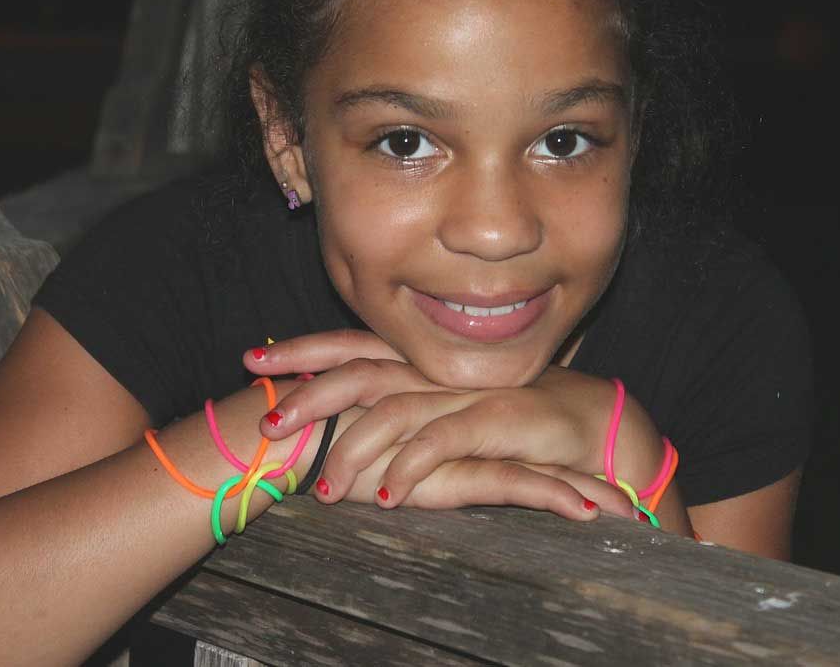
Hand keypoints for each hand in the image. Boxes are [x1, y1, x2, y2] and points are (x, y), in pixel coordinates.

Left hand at [244, 331, 633, 518]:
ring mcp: (464, 388)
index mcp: (420, 356)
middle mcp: (436, 366)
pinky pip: (442, 441)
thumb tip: (342, 414)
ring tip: (325, 489)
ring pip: (393, 409)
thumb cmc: (510, 415)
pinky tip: (386, 496)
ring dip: (353, 449)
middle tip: (270, 424)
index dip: (302, 349)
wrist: (586, 419)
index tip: (253, 359)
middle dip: (310, 394)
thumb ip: (402, 401)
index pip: (351, 343)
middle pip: (360, 368)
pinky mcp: (494, 417)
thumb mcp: (447, 403)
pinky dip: (411, 467)